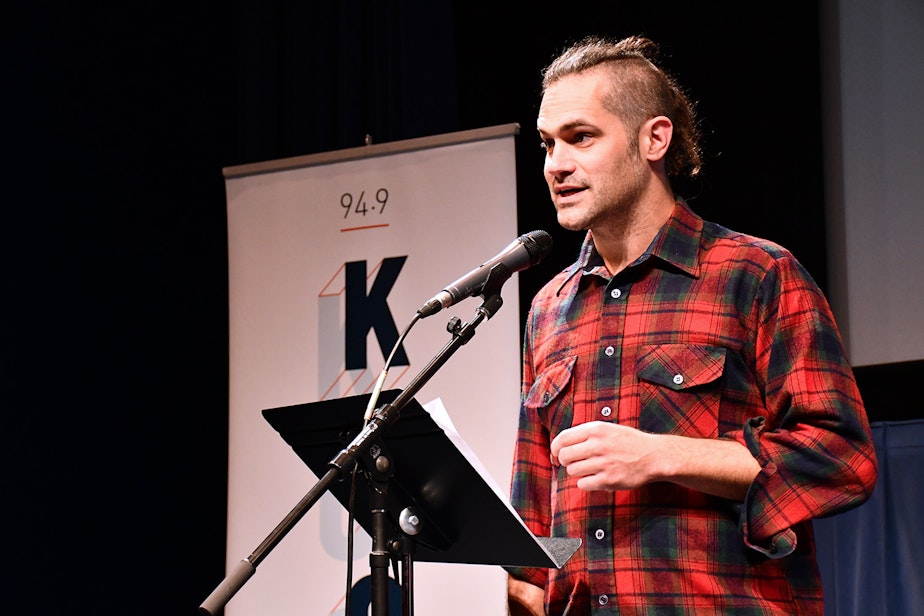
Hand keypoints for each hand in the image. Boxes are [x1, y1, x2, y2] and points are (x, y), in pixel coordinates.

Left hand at [549, 421, 760, 497]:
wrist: (654, 455)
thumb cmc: (628, 442)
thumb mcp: (607, 428)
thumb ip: (585, 433)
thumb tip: (561, 444)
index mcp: (595, 429)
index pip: (562, 438)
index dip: (555, 449)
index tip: (556, 454)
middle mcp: (597, 445)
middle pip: (564, 456)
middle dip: (565, 462)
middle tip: (573, 463)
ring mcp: (603, 462)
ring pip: (572, 471)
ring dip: (577, 472)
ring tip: (588, 470)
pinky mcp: (608, 479)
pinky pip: (583, 484)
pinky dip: (585, 483)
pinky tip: (594, 479)